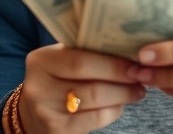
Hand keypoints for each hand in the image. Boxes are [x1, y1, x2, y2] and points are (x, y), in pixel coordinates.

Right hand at [15, 43, 146, 133]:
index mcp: (41, 60)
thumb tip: (126, 48)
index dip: (112, 62)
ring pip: (96, 101)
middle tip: (140, 77)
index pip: (81, 59)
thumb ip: (84, 52)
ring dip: (122, 96)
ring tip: (137, 91)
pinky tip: (120, 105)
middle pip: (90, 82)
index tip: (135, 61)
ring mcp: (46, 110)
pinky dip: (113, 111)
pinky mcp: (57, 130)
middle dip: (121, 79)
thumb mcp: (60, 61)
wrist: (32, 115)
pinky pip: (95, 119)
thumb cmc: (56, 81)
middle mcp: (39, 85)